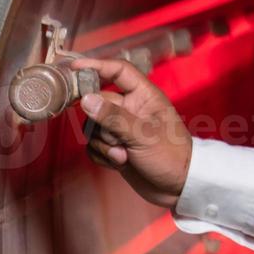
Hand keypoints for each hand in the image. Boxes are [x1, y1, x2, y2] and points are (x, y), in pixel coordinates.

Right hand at [70, 57, 192, 209]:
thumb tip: (86, 99)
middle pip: (99, 102)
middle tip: (118, 140)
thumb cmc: (171, 155)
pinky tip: (119, 163)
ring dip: (104, 144)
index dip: (97, 66)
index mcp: (145, 96)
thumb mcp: (143, 134)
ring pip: (94, 126)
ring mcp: (123, 128)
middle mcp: (132, 108)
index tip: (74, 67)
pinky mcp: (116, 146)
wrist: (179, 187)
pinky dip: (102, 155)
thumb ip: (113, 116)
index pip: (119, 71)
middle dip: (102, 125)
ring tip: (124, 156)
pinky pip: (94, 145)